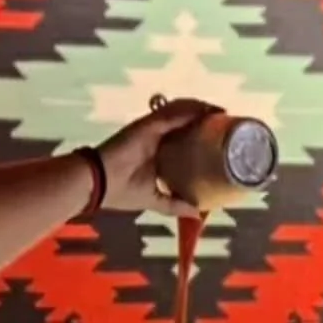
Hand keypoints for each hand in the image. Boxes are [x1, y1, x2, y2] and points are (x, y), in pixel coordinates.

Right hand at [94, 97, 214, 216]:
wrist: (97, 184)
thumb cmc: (121, 191)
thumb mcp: (155, 199)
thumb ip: (175, 204)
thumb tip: (199, 212)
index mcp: (157, 152)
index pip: (182, 137)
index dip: (200, 134)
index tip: (220, 136)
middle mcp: (156, 137)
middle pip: (184, 122)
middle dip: (204, 119)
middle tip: (225, 121)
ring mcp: (152, 129)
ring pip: (181, 113)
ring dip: (201, 110)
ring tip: (220, 112)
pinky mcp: (148, 125)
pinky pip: (173, 113)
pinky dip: (191, 110)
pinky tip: (207, 110)